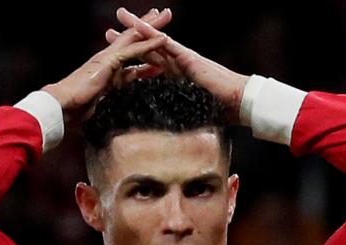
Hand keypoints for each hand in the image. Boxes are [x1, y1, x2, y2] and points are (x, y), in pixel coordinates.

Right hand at [42, 8, 171, 122]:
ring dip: (151, 27)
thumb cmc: (77, 110)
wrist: (62, 107)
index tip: (160, 46)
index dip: (146, 49)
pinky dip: (149, 44)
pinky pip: (133, 50)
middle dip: (148, 28)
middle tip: (163, 16)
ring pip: (134, 38)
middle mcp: (108, 60)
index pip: (131, 56)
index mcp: (109, 71)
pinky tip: (163, 38)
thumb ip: (113, 103)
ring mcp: (108, 58)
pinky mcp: (109, 61)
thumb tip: (123, 116)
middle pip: (133, 40)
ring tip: (166, 15)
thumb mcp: (103, 106)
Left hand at [106, 7, 249, 122]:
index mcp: (176, 77)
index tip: (114, 58)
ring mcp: (183, 59)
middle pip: (148, 49)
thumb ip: (176, 112)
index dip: (133, 60)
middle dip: (129, 39)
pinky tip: (139, 27)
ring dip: (137, 28)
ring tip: (120, 17)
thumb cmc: (218, 111)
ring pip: (155, 41)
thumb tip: (163, 127)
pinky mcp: (189, 59)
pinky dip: (153, 35)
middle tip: (109, 31)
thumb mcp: (188, 111)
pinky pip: (167, 45)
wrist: (236, 104)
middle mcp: (177, 65)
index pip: (150, 66)